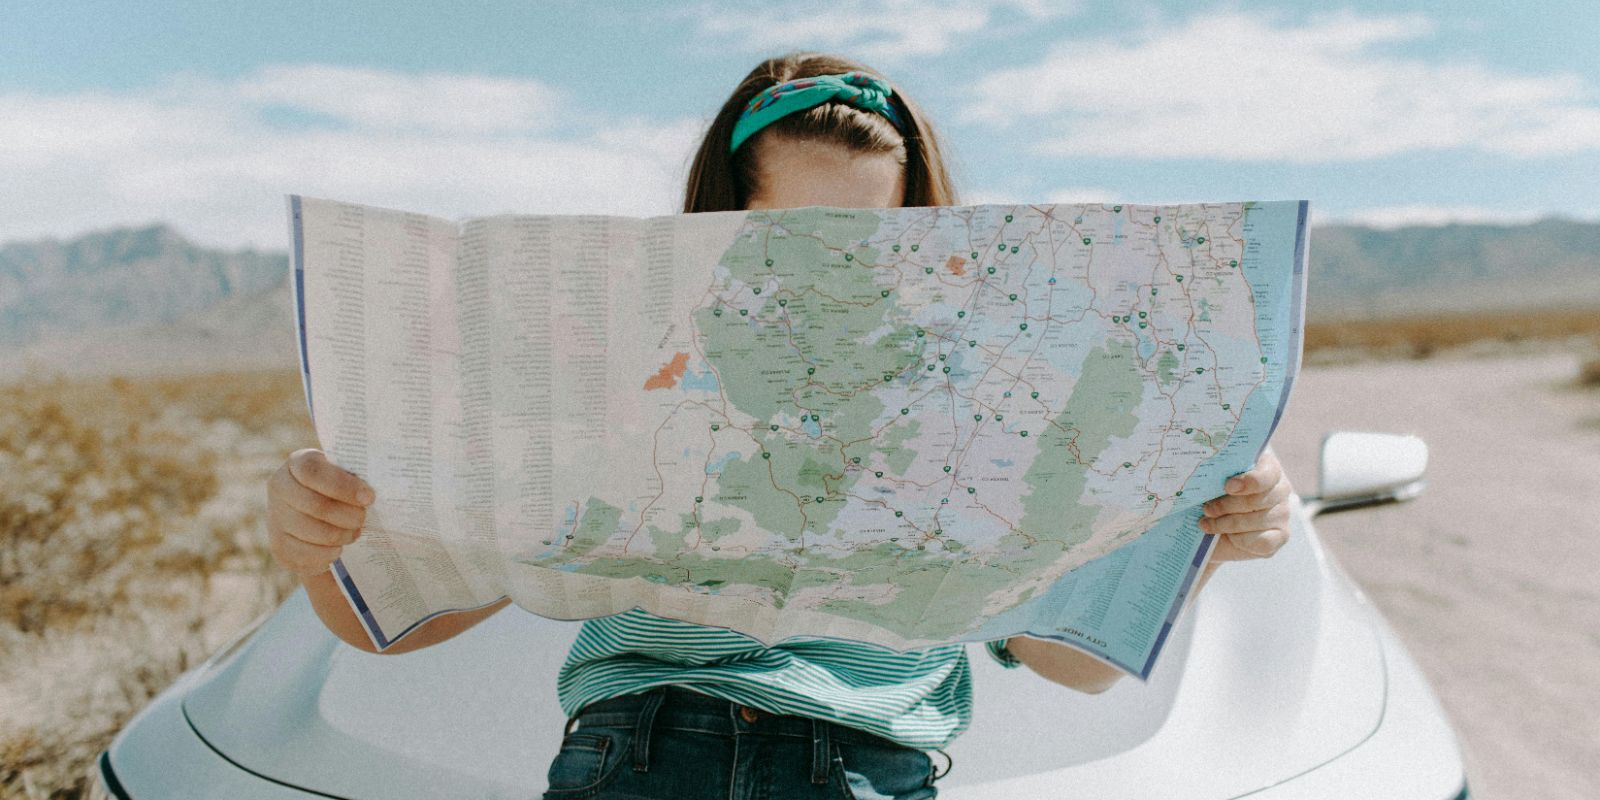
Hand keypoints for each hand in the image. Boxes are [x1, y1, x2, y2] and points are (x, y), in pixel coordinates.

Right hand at [266, 448, 374, 577]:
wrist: (314, 512)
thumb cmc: (339, 488)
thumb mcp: (344, 473)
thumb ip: (356, 476)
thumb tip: (371, 495)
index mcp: (298, 462)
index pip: (314, 472)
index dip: (343, 486)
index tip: (368, 497)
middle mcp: (280, 487)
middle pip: (317, 506)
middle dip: (348, 516)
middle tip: (362, 519)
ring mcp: (275, 518)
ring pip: (315, 533)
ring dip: (342, 536)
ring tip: (353, 532)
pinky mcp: (279, 546)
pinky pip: (309, 555)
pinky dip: (329, 554)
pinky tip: (337, 546)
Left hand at [1198, 447, 1292, 560]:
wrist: (1212, 521)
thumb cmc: (1212, 493)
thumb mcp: (1212, 479)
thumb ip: (1216, 473)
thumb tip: (1209, 476)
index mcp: (1266, 465)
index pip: (1267, 474)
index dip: (1249, 482)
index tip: (1228, 486)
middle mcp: (1280, 488)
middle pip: (1257, 500)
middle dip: (1226, 506)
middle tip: (1207, 509)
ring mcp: (1282, 512)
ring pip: (1256, 521)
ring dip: (1226, 524)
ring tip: (1207, 523)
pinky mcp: (1281, 535)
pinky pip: (1263, 541)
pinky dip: (1240, 540)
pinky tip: (1227, 536)